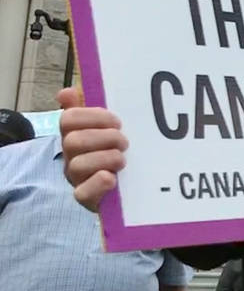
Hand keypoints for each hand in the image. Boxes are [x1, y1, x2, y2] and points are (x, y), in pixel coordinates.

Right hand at [58, 87, 126, 211]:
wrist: (128, 186)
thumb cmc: (113, 149)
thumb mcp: (106, 127)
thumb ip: (88, 107)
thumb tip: (67, 92)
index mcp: (74, 134)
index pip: (69, 118)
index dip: (94, 116)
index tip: (117, 121)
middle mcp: (71, 156)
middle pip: (74, 141)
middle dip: (105, 138)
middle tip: (125, 142)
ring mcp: (77, 178)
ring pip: (78, 165)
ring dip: (106, 158)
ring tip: (123, 160)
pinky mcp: (87, 198)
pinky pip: (82, 194)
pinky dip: (98, 184)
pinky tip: (112, 178)